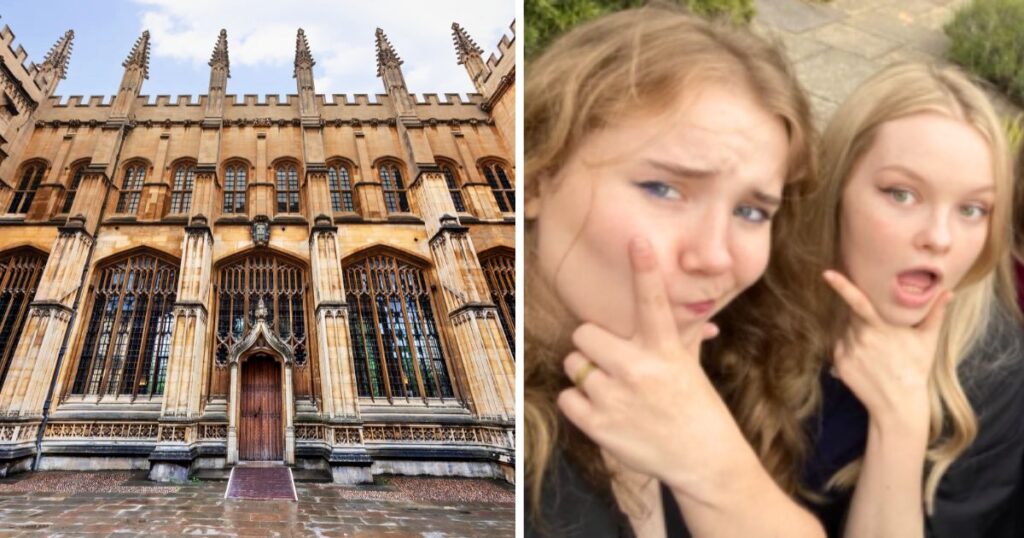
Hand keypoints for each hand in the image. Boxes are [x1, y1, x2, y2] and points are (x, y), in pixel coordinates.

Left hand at [557, 237, 741, 494]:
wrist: (704, 460)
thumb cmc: (695, 405)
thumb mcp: (689, 365)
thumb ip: (683, 335)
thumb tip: (702, 315)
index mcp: (664, 349)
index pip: (653, 301)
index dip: (645, 269)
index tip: (638, 241)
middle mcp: (639, 368)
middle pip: (583, 333)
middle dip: (591, 345)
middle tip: (609, 359)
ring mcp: (616, 397)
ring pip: (573, 365)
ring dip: (586, 375)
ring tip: (611, 389)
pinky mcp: (599, 424)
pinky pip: (566, 397)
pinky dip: (578, 404)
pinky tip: (602, 410)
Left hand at [823, 270, 950, 430]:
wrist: (898, 404)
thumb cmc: (915, 369)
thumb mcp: (927, 341)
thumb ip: (935, 314)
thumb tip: (948, 292)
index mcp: (880, 328)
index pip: (858, 302)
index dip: (842, 286)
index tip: (827, 274)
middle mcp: (861, 337)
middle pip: (852, 314)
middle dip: (861, 316)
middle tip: (878, 331)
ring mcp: (848, 350)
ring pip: (845, 329)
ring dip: (856, 332)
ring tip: (876, 350)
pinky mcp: (839, 362)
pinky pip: (840, 345)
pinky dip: (850, 346)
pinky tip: (867, 359)